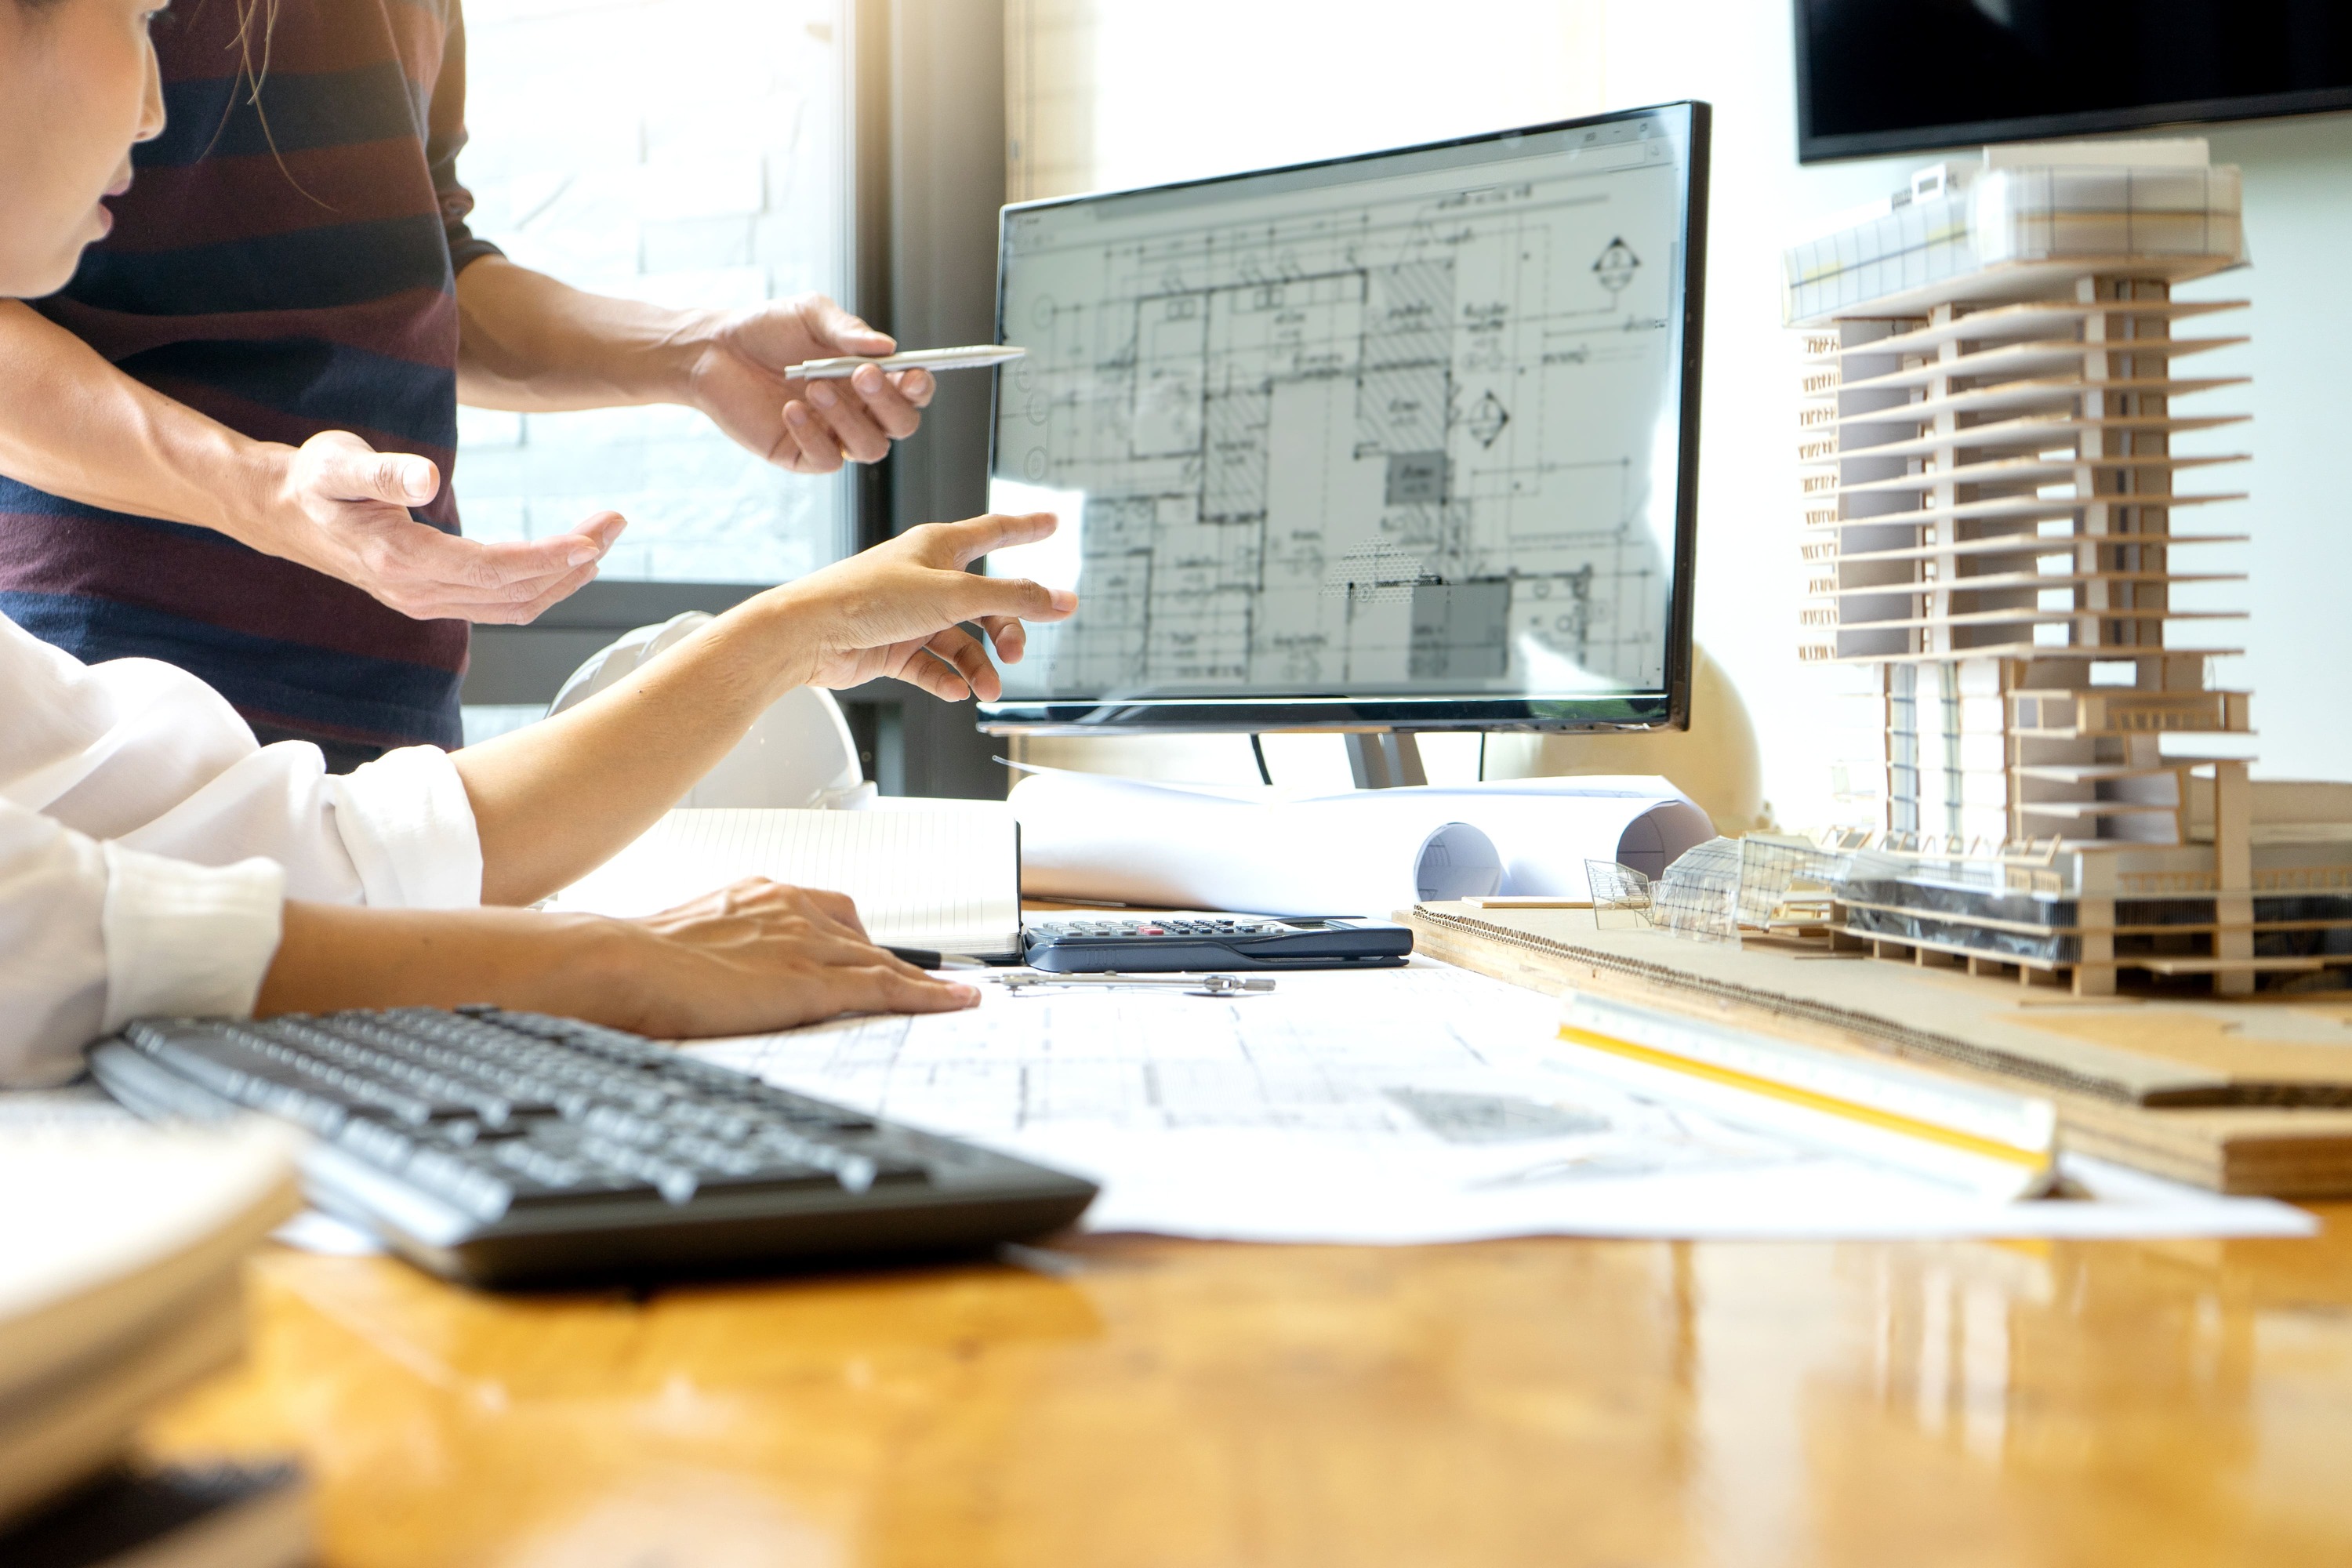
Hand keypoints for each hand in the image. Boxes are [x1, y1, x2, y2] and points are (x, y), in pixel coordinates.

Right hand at [257, 431, 625, 622]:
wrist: (279, 512)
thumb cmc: (313, 479)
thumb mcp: (337, 462)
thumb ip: (383, 471)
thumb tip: (428, 478)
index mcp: (402, 561)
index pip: (494, 570)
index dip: (548, 558)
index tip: (592, 538)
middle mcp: (417, 593)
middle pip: (515, 592)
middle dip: (572, 561)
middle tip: (616, 521)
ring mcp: (425, 602)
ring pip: (513, 605)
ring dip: (564, 576)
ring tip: (602, 537)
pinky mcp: (432, 599)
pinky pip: (499, 604)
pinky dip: (540, 585)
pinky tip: (566, 560)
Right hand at [614, 878, 977, 1034]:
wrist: (616, 961)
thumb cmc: (632, 959)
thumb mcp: (685, 942)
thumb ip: (714, 952)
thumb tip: (707, 978)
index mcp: (758, 894)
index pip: (827, 912)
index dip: (856, 940)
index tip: (872, 954)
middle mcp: (790, 908)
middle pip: (862, 937)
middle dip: (889, 963)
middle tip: (911, 986)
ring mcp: (804, 944)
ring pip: (883, 962)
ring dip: (922, 982)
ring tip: (954, 997)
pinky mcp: (810, 982)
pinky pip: (886, 989)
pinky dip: (928, 996)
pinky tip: (956, 1003)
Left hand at [684, 295, 935, 473]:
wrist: (715, 350)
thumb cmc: (769, 329)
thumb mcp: (811, 314)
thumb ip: (848, 329)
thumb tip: (888, 347)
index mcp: (871, 378)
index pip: (913, 392)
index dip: (920, 387)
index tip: (912, 374)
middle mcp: (860, 411)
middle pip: (901, 425)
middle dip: (888, 402)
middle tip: (861, 373)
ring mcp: (834, 436)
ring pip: (870, 448)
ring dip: (848, 418)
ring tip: (813, 386)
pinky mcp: (802, 455)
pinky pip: (827, 460)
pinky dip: (813, 434)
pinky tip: (789, 408)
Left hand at [772, 511, 1075, 700]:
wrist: (809, 634)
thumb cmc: (867, 597)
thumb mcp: (954, 595)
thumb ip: (1013, 598)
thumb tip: (1062, 600)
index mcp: (938, 548)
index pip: (994, 532)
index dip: (1025, 528)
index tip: (1051, 523)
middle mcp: (926, 579)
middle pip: (986, 603)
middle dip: (1006, 630)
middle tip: (1013, 653)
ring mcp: (910, 615)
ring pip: (961, 641)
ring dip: (978, 666)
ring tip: (985, 689)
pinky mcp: (893, 647)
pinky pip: (932, 666)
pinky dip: (946, 679)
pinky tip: (953, 691)